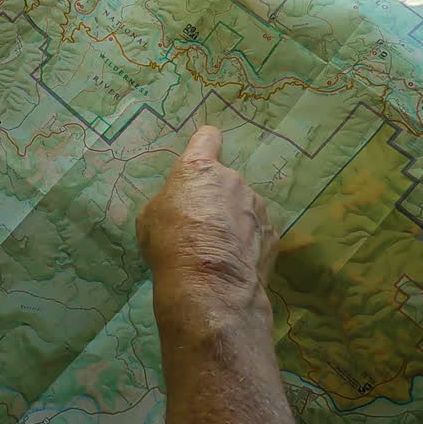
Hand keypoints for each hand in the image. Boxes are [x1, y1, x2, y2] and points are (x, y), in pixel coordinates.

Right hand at [138, 126, 294, 423]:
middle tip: (200, 226)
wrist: (209, 285)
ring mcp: (257, 207)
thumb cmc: (170, 244)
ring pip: (243, 206)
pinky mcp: (272, 234)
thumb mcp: (150, 218)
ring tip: (219, 251)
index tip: (202, 156)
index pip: (207, 138)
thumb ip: (169, 202)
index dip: (204, 145)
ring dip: (234, 220)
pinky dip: (248, 242)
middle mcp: (233, 179)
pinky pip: (256, 232)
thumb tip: (179, 208)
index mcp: (199, 169)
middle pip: (225, 180)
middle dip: (215, 197)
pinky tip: (235, 264)